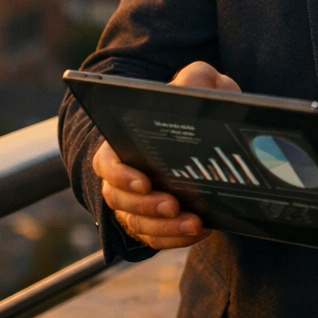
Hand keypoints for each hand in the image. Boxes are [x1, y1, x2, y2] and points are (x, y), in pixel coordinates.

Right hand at [94, 61, 239, 248]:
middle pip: (120, 200)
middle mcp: (122, 178)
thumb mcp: (199, 81)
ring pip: (138, 224)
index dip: (120, 175)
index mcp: (122, 144)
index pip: (107, 163)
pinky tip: (200, 230)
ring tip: (194, 222)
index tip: (144, 182)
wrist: (210, 131)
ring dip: (164, 228)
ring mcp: (136, 204)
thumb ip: (195, 78)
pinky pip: (157, 239)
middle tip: (173, 205)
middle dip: (146, 206)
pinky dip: (176, 238)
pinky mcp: (154, 223)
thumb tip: (189, 89)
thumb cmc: (195, 104)